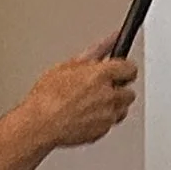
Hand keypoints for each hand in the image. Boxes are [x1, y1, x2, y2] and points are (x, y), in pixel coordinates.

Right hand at [21, 45, 139, 149]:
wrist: (39, 124)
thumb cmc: (47, 97)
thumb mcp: (68, 66)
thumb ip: (96, 51)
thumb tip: (111, 39)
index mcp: (101, 75)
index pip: (130, 68)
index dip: (123, 70)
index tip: (118, 71)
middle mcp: (109, 95)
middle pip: (128, 91)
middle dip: (117, 89)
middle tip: (99, 89)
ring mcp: (108, 114)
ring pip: (122, 108)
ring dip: (112, 105)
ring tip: (90, 103)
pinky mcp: (104, 130)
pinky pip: (111, 122)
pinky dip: (103, 119)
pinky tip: (86, 115)